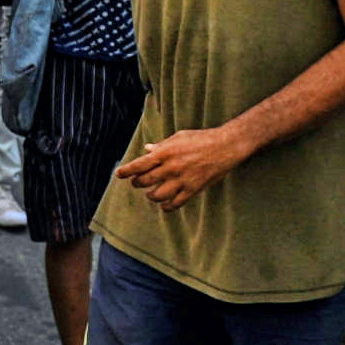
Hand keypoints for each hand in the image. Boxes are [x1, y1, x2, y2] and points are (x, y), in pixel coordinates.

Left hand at [115, 126, 248, 211]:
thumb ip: (161, 146)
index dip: (126, 171)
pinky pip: (175, 203)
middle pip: (145, 181)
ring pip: (157, 195)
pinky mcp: (193, 189)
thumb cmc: (201, 138)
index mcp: (164, 152)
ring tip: (151, 194)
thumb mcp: (178, 137)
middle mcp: (170, 167)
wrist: (226, 146)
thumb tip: (147, 149)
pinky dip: (167, 206)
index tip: (118, 174)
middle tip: (137, 183)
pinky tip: (165, 205)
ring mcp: (181, 179)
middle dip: (137, 183)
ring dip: (151, 196)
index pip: (139, 164)